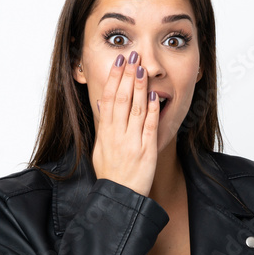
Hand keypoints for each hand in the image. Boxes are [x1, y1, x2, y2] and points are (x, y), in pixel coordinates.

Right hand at [91, 50, 160, 197]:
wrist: (120, 198)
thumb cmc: (111, 175)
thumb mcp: (100, 149)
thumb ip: (103, 127)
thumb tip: (102, 104)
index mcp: (105, 134)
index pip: (108, 99)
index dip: (113, 78)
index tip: (118, 62)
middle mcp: (117, 136)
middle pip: (121, 99)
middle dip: (127, 75)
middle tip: (132, 56)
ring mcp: (131, 143)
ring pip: (134, 109)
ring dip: (139, 87)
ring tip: (141, 68)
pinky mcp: (146, 151)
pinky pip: (148, 127)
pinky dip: (150, 110)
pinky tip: (153, 96)